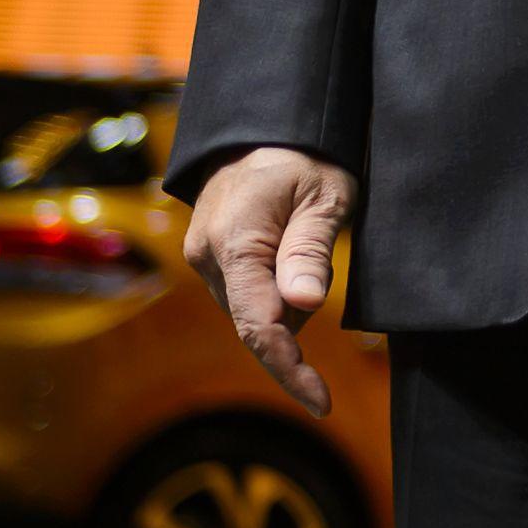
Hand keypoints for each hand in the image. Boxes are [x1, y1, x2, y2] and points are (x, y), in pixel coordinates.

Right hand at [180, 147, 361, 417]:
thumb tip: (302, 307)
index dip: (291, 370)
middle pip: (256, 324)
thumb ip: (310, 250)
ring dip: (286, 309)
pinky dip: (274, 294)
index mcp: (233, 244)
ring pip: (252, 311)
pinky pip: (245, 294)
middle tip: (323, 332)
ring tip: (309, 244)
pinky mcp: (210, 257)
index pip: (260, 326)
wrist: (262, 125)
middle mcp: (207, 257)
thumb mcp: (324, 195)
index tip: (322, 403)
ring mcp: (204, 258)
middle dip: (294, 334)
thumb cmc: (303, 154)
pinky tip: (292, 261)